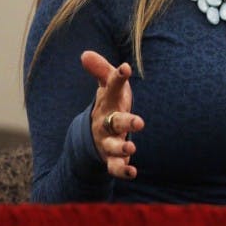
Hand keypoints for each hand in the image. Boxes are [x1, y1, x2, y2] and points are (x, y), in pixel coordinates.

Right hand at [81, 50, 144, 179]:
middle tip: (139, 123)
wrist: (95, 133)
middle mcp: (105, 122)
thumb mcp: (108, 88)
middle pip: (114, 122)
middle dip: (126, 122)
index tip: (125, 68)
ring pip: (113, 146)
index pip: (112, 88)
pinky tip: (133, 172)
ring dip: (121, 148)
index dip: (118, 78)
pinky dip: (122, 171)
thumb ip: (102, 71)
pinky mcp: (111, 158)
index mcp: (108, 102)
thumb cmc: (110, 105)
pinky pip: (115, 167)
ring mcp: (107, 141)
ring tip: (131, 148)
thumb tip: (85, 54)